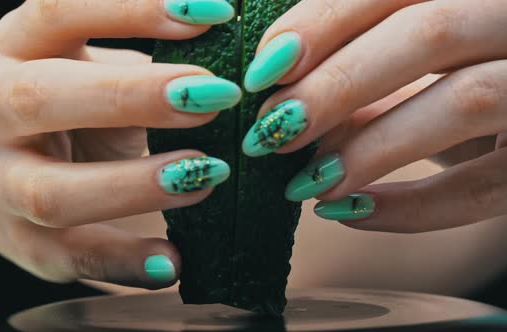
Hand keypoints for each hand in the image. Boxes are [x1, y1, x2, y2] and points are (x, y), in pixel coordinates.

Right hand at [0, 0, 238, 288]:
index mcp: (22, 48)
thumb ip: (155, 63)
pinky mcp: (21, 240)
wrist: (28, 173)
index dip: (133, 8)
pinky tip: (173, 262)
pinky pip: (70, 257)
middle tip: (217, 97)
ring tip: (204, 177)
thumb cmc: (84, 110)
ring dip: (133, 185)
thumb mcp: (107, 68)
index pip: (60, 9)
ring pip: (51, 191)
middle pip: (43, 96)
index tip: (214, 13)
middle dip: (135, 96)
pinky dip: (125, 262)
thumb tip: (236, 50)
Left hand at [240, 0, 505, 232]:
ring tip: (303, 184)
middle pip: (427, 32)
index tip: (261, 73)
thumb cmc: (465, 81)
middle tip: (270, 132)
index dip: (319, 24)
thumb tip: (286, 112)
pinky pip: (486, 187)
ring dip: (368, 147)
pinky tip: (351, 214)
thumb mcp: (417, 69)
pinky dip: (414, 208)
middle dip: (335, 84)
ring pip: (466, 100)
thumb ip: (363, 77)